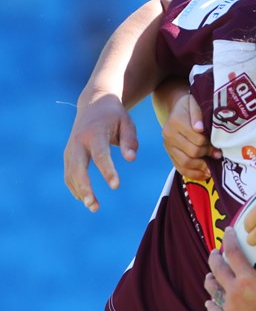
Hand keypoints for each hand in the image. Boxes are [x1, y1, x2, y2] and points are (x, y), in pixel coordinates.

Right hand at [64, 93, 137, 211]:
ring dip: (79, 191)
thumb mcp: (127, 123)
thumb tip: (131, 159)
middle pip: (78, 167)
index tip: (116, 186)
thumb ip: (130, 141)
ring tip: (93, 207)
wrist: (93, 103)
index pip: (100, 155)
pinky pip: (69, 174)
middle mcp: (78, 141)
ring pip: (71, 173)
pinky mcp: (68, 154)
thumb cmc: (115, 116)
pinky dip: (75, 187)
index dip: (108, 171)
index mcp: (94, 133)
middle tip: (93, 205)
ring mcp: (70, 148)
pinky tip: (84, 199)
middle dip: (85, 187)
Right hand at [162, 94, 220, 180]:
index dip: (209, 145)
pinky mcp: (169, 153)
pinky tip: (203, 175)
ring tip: (211, 169)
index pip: (197, 139)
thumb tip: (200, 129)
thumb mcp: (194, 103)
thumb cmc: (189, 106)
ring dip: (200, 168)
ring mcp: (168, 146)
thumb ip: (198, 115)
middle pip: (191, 153)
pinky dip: (192, 174)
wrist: (177, 108)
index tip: (219, 147)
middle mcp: (169, 135)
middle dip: (206, 156)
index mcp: (176, 122)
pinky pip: (179, 168)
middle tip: (217, 155)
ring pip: (184, 163)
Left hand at [205, 227, 255, 310]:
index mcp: (248, 279)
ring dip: (210, 280)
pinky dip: (211, 305)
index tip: (228, 232)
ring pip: (213, 290)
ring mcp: (231, 308)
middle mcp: (235, 292)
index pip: (233, 253)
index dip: (228, 240)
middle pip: (217, 269)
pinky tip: (209, 302)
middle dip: (214, 257)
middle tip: (215, 251)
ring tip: (210, 275)